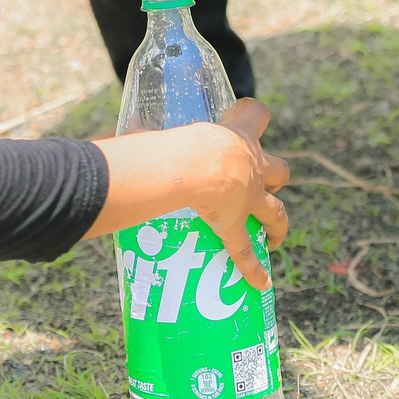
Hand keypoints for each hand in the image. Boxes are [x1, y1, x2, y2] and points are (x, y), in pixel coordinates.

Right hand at [88, 97, 291, 290]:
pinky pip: (247, 251)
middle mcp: (253, 166)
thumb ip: (148, 132)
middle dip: (276, 176)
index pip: (256, 114)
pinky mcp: (236, 224)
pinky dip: (254, 268)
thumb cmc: (177, 141)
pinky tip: (260, 283)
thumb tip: (118, 133)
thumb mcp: (169, 129)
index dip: (254, 114)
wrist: (194, 165)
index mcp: (238, 136)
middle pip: (280, 169)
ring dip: (278, 220)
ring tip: (274, 233)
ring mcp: (249, 198)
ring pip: (277, 210)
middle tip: (264, 182)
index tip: (246, 114)